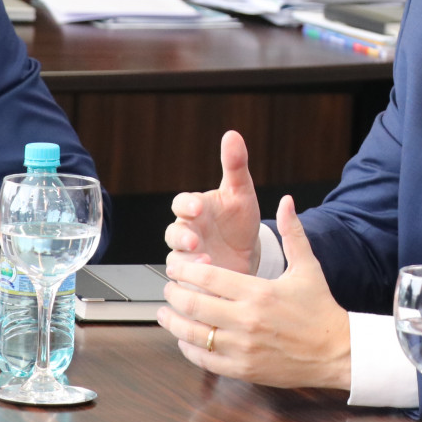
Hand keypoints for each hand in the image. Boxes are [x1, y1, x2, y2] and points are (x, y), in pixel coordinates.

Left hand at [158, 194, 350, 390]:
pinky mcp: (243, 368)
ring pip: (192, 334)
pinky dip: (188, 348)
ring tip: (166, 312)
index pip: (208, 278)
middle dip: (173, 294)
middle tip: (168, 287)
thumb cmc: (320, 308)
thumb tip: (286, 201)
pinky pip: (204, 359)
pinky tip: (185, 338)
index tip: (176, 267)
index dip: (185, 270)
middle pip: (193, 305)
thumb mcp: (307, 267)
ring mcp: (243, 347)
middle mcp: (247, 321)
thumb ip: (292, 232)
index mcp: (259, 292)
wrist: (336, 351)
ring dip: (173, 322)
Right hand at [165, 130, 261, 274]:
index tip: (197, 207)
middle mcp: (187, 232)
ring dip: (188, 264)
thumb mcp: (241, 192)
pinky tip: (205, 286)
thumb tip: (233, 135)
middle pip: (173, 234)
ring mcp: (188, 257)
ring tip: (206, 263)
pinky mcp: (193, 280)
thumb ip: (235, 165)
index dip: (186, 205)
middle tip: (194, 241)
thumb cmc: (239, 219)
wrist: (248, 252)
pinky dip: (193, 285)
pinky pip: (185, 283)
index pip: (181, 203)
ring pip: (176, 261)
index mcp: (195, 209)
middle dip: (182, 238)